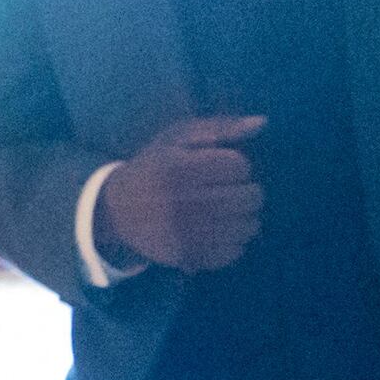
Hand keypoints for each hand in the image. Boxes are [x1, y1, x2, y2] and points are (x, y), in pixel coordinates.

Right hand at [99, 115, 266, 271]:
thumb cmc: (154, 166)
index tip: (224, 168)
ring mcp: (185, 232)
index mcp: (179, 167)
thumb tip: (262, 123)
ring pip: (247, 227)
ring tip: (230, 212)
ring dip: (245, 218)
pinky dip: (235, 242)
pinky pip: (233, 252)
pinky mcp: (187, 256)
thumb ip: (221, 127)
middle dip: (248, 192)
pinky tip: (221, 231)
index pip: (240, 167)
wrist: (116, 209)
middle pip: (250, 198)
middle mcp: (183, 201)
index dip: (237, 166)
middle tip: (234, 191)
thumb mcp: (178, 138)